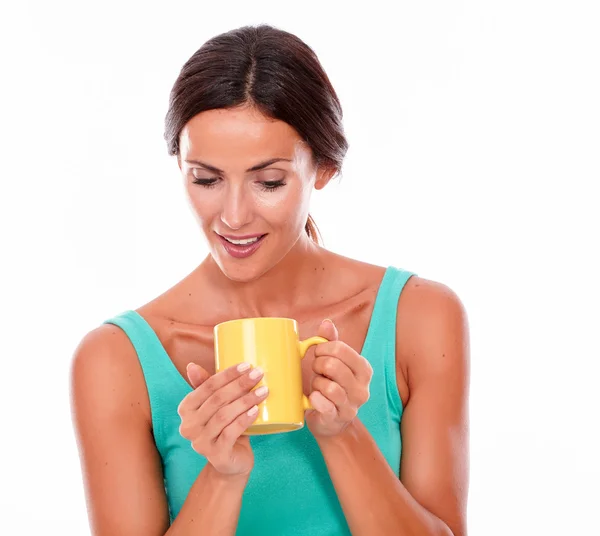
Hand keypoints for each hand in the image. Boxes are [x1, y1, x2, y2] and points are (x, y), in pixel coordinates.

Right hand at [177, 362, 268, 475]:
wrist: (231, 462)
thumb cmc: (225, 427)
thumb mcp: (217, 406)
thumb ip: (206, 386)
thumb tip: (192, 365)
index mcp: (186, 409)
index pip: (207, 386)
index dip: (228, 374)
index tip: (247, 365)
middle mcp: (188, 426)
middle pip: (217, 399)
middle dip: (240, 384)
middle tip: (258, 374)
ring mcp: (200, 442)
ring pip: (224, 415)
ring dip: (246, 400)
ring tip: (263, 391)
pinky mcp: (215, 455)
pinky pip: (231, 433)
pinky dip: (244, 419)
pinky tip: (256, 410)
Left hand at [306, 319, 372, 437]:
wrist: (331, 421)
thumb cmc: (331, 385)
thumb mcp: (333, 361)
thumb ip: (331, 341)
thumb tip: (326, 323)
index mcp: (364, 369)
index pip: (340, 348)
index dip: (322, 348)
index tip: (318, 354)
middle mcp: (363, 388)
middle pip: (332, 366)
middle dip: (318, 366)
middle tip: (317, 371)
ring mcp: (352, 405)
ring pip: (329, 386)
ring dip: (316, 384)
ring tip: (317, 387)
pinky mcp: (338, 419)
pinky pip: (325, 405)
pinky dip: (315, 399)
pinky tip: (314, 398)